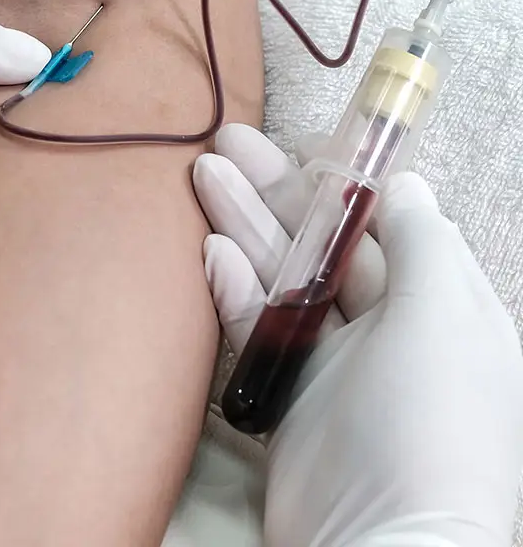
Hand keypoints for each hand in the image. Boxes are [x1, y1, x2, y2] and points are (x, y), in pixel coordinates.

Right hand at [194, 124, 522, 546]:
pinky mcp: (286, 391)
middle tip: (227, 145)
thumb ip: (422, 239)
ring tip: (205, 175)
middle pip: (321, 243)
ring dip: (244, 225)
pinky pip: (255, 325)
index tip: (297, 147)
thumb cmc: (432, 417)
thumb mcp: (445, 312)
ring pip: (281, 275)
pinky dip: (232, 287)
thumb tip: (404, 183)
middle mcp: (384, 325)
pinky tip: (209, 251)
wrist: (383, 542)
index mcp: (433, 301)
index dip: (338, 183)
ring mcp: (332, 360)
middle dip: (276, 193)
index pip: (380, 224)